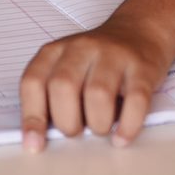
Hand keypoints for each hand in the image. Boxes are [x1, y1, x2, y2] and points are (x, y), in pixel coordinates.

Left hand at [17, 19, 174, 149]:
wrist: (140, 31)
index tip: (35, 143)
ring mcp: (114, 55)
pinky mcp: (142, 68)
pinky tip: (121, 136)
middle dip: (67, 121)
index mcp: (56, 51)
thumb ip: (52, 95)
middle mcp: (82, 48)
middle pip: (63, 87)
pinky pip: (135, 100)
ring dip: (97, 124)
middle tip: (76, 131)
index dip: (32, 116)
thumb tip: (41, 138)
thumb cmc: (97, 60)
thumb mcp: (67, 67)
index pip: (33, 82)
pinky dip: (127, 125)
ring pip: (98, 93)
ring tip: (100, 128)